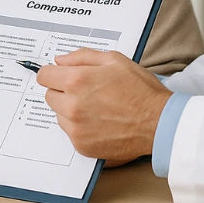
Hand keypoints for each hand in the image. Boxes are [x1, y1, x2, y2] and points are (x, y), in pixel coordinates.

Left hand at [37, 48, 171, 163]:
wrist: (159, 123)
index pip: (44, 76)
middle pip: (49, 96)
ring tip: (96, 108)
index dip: (54, 74)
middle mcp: (71, 106)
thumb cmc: (140, 89)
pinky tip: (100, 122)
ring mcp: (75, 128)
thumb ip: (82, 57)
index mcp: (76, 81)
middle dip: (63, 91)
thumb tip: (59, 61)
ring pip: (59, 115)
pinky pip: (70, 132)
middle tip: (86, 92)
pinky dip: (80, 127)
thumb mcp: (114, 60)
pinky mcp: (81, 146)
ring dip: (70, 110)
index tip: (62, 76)